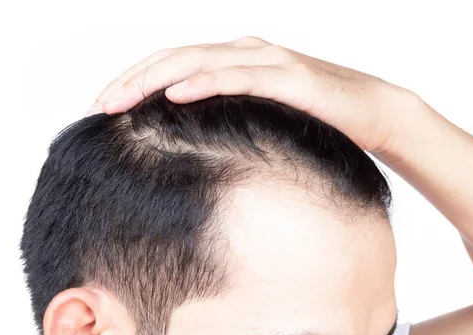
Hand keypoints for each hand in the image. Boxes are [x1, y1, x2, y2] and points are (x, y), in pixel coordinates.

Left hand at [86, 36, 420, 153]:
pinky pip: (238, 77)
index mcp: (235, 59)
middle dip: (131, 80)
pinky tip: (174, 96)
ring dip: (154, 80)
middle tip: (98, 106)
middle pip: (175, 58)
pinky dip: (204, 83)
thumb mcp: (263, 118)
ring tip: (120, 101)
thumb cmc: (317, 118)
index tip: (104, 109)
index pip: (173, 65)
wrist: (375, 111)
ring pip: (198, 62)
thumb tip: (190, 146)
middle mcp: (245, 51)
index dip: (135, 82)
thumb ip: (230, 119)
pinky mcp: (288, 77)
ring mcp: (266, 60)